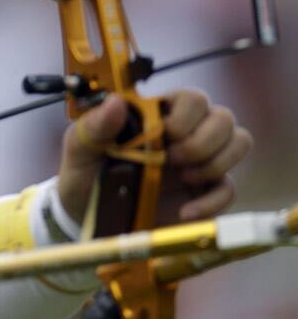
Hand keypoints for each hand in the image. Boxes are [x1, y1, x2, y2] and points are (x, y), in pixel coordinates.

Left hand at [57, 90, 252, 224]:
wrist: (87, 220)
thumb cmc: (84, 177)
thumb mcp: (80, 151)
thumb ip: (94, 126)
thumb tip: (117, 102)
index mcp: (155, 116)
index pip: (192, 98)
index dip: (187, 114)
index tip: (166, 134)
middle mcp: (183, 135)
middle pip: (223, 117)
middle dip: (202, 140)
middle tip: (172, 160)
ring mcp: (196, 163)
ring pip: (239, 142)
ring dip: (216, 162)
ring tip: (182, 178)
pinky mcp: (203, 194)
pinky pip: (229, 188)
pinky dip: (212, 201)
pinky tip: (185, 211)